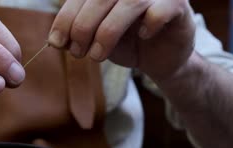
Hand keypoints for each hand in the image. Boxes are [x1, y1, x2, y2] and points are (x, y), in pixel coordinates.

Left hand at [48, 0, 195, 82]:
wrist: (159, 58)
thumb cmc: (126, 42)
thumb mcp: (96, 38)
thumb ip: (77, 33)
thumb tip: (55, 40)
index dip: (66, 18)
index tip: (55, 43)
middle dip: (83, 27)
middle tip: (77, 52)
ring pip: (129, 3)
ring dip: (107, 32)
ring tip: (97, 56)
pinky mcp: (177, 5)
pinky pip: (159, 10)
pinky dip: (148, 24)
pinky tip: (142, 36)